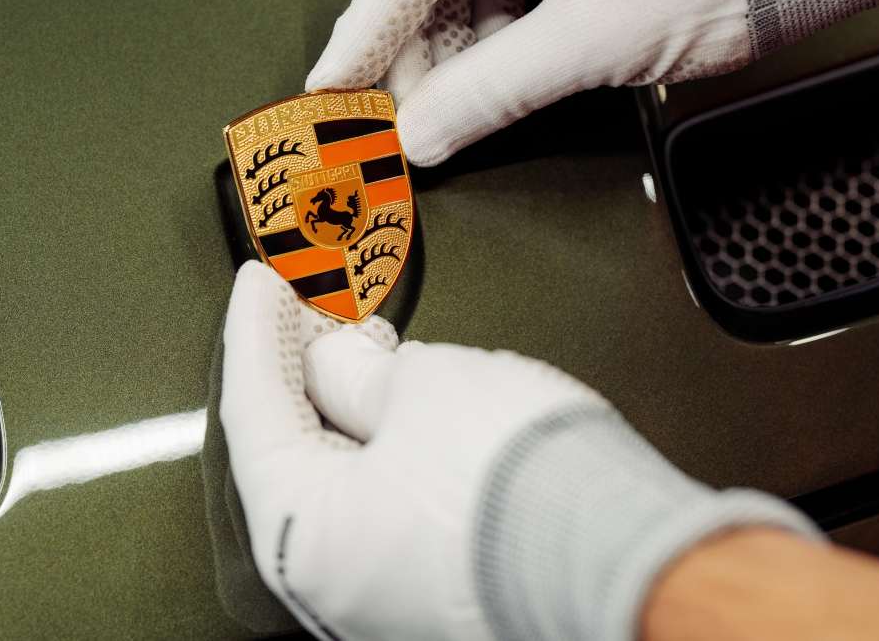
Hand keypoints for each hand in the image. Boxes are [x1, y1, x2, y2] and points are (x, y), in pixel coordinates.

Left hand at [220, 262, 818, 640]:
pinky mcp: (435, 594)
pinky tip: (412, 406)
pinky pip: (386, 510)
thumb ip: (352, 370)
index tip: (261, 283)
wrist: (625, 553)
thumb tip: (336, 364)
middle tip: (312, 305)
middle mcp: (328, 583)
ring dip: (352, 405)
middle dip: (304, 366)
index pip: (254, 408)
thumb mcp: (418, 385)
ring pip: (343, 482)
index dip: (254, 329)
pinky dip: (387, 450)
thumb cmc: (522, 486)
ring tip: (374, 344)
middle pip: (293, 450)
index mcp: (299, 536)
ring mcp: (382, 596)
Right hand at [307, 0, 878, 165]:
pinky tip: (482, 80)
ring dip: (443, 45)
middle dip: (404, 40)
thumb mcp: (587, 43)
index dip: (364, 31)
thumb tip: (416, 137)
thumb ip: (488, 92)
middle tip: (389, 111)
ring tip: (445, 109)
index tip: (329, 87)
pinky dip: (480, 35)